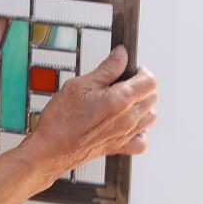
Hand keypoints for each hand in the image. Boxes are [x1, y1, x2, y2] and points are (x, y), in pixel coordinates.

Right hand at [24, 46, 157, 176]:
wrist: (50, 148)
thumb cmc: (60, 119)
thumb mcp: (79, 85)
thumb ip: (106, 68)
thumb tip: (121, 55)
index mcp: (119, 100)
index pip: (149, 81)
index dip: (142, 71)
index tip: (132, 70)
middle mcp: (127, 119)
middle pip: (152, 97)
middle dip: (141, 86)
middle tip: (122, 83)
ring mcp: (125, 134)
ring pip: (150, 117)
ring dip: (142, 106)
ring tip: (124, 101)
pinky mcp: (120, 147)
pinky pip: (142, 140)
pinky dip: (141, 131)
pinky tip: (129, 124)